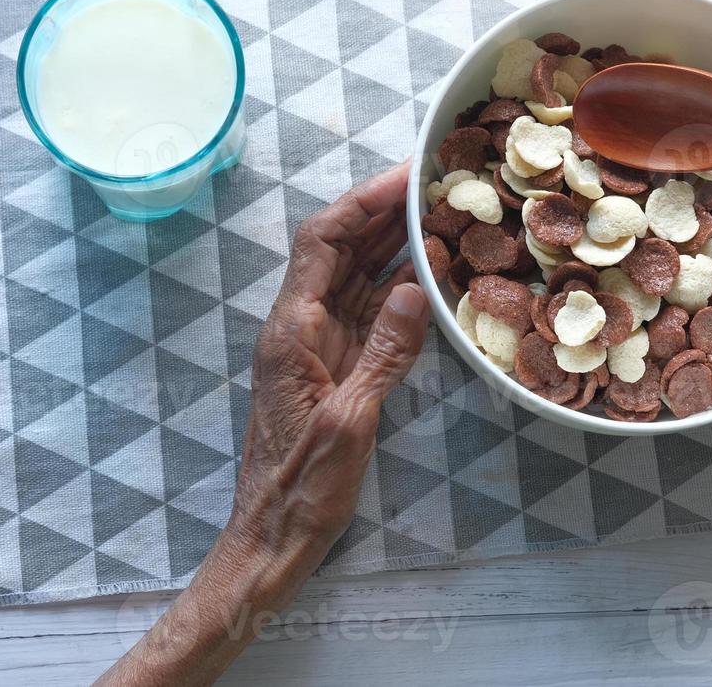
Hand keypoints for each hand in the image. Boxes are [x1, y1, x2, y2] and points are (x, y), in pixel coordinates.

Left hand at [227, 160, 428, 572]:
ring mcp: (317, 345)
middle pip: (339, 248)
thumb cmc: (301, 489)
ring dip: (391, 241)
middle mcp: (299, 327)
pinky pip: (366, 310)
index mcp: (291, 331)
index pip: (323, 242)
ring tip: (437, 210)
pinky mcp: (334, 365)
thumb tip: (415, 288)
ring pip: (355, 275)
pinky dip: (397, 285)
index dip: (363, 202)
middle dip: (382, 210)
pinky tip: (428, 270)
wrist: (273, 536)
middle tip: (433, 181)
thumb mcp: (349, 423)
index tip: (406, 176)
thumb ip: (384, 354)